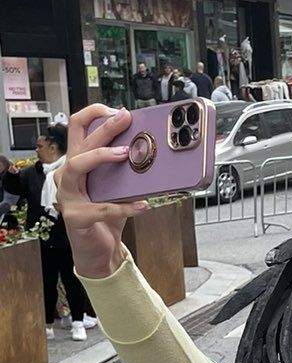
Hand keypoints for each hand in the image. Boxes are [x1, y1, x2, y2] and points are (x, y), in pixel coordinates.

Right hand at [52, 105, 141, 278]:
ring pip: (77, 167)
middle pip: (80, 143)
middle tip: (125, 119)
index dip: (94, 114)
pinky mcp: (76, 217)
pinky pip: (102, 208)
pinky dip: (124, 207)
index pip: (77, 129)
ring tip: (125, 154)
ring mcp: (68, 196)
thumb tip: (152, 151)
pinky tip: (144, 205)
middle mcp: (67, 176)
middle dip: (103, 128)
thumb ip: (126, 171)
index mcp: (77, 163)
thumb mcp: (117, 188)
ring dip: (101, 156)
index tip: (117, 110)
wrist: (99, 252)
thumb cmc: (107, 216)